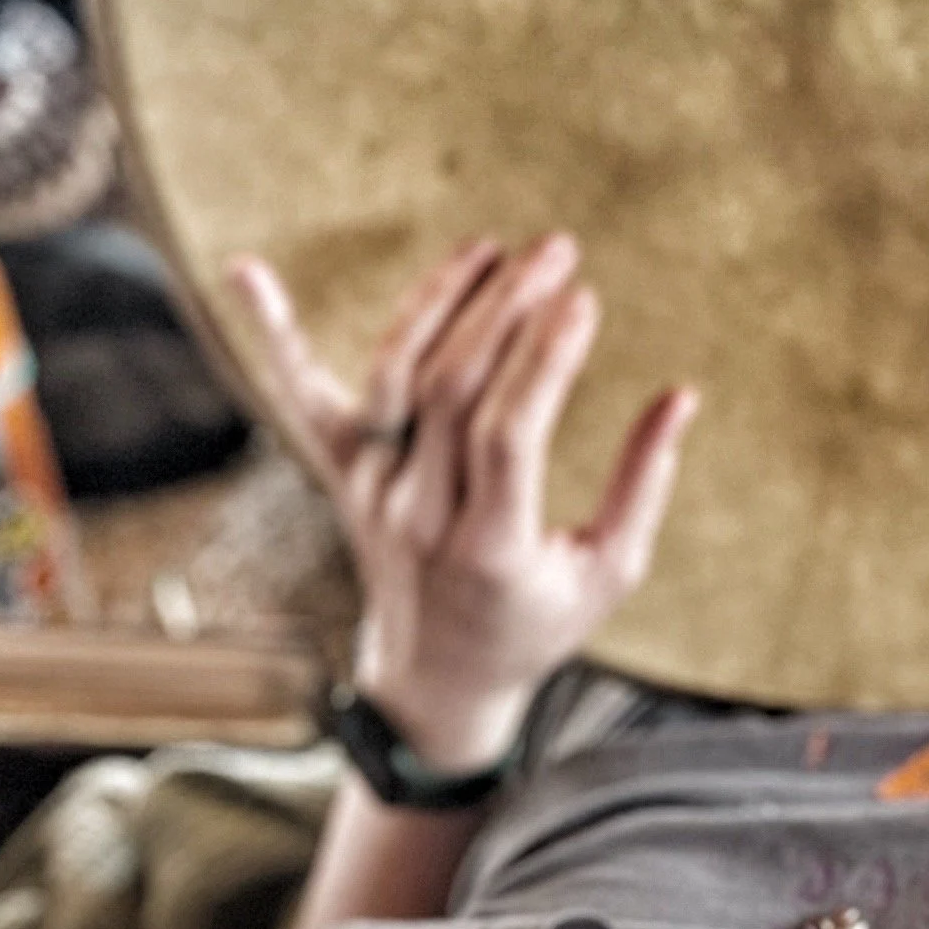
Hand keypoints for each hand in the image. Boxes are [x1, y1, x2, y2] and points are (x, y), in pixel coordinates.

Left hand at [229, 233, 696, 773]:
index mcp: (489, 547)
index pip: (508, 432)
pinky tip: (245, 271)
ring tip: (492, 250)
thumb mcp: (609, 573)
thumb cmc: (537, 623)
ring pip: (393, 376)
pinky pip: (301, 398)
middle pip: (451, 387)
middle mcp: (417, 515)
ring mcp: (370, 493)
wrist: (436, 679)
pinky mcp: (341, 476)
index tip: (586, 300)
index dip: (546, 360)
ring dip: (440, 300)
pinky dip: (274, 334)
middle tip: (556, 249)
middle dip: (507, 307)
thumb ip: (641, 485)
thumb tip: (682, 395)